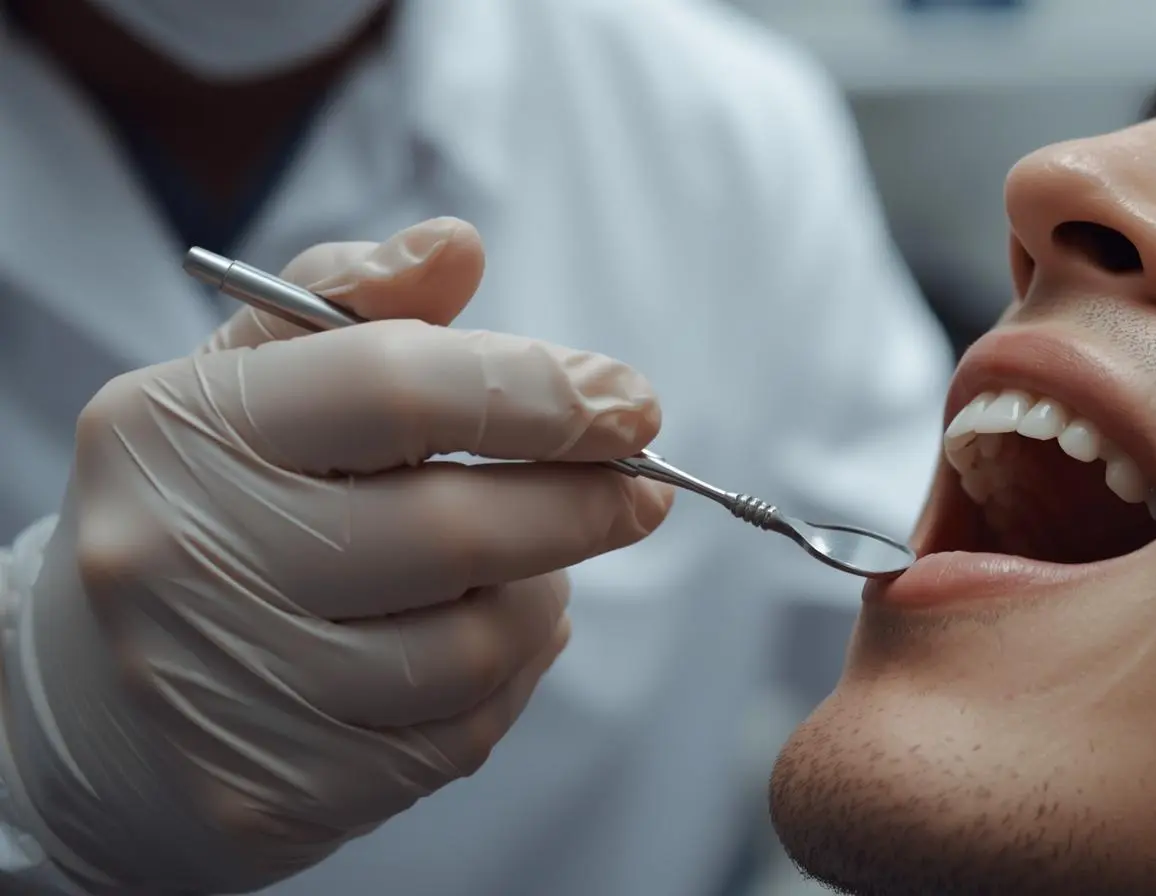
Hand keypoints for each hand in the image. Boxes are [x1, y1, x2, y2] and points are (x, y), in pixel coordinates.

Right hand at [2, 219, 672, 892]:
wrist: (91, 697)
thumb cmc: (207, 507)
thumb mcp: (249, 383)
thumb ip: (353, 304)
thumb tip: (458, 247)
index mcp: (180, 428)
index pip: (398, 387)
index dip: (542, 393)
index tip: (632, 403)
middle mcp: (184, 557)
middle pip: (454, 529)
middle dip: (583, 504)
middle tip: (641, 491)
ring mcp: (225, 687)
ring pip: (471, 646)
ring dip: (542, 599)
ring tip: (535, 568)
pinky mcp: (270, 793)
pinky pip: (457, 737)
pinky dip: (507, 680)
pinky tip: (486, 642)